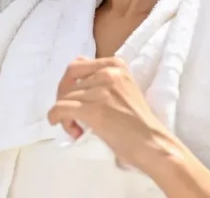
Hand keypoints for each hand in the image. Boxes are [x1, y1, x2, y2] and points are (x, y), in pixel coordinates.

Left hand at [47, 57, 176, 171]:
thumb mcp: (123, 89)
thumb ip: (102, 81)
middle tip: (70, 115)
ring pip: (64, 97)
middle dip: (64, 98)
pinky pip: (61, 108)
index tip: (72, 98)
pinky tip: (69, 129)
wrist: (153, 144)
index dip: (69, 83)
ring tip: (78, 128)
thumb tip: (72, 84)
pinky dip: (56, 118)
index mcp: (116, 65)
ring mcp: (101, 90)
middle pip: (69, 81)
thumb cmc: (138, 122)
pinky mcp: (94, 110)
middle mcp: (108, 73)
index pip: (77, 65)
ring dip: (65, 115)